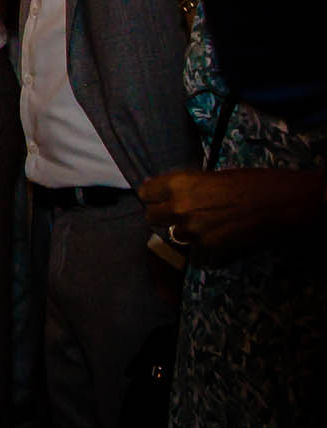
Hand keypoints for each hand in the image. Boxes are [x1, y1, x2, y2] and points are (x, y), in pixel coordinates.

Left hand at [139, 167, 326, 255]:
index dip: (153, 196)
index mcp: (179, 184)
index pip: (146, 193)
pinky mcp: (209, 250)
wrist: (281, 205)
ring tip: (204, 226)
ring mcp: (193, 232)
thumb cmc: (252, 183)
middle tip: (178, 214)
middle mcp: (180, 208)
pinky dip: (202, 247)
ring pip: (173, 236)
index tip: (158, 198)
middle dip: (163, 216)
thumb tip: (168, 192)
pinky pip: (195, 251)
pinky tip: (218, 238)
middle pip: (152, 217)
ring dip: (183, 232)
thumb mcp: (212, 176)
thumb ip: (186, 187)